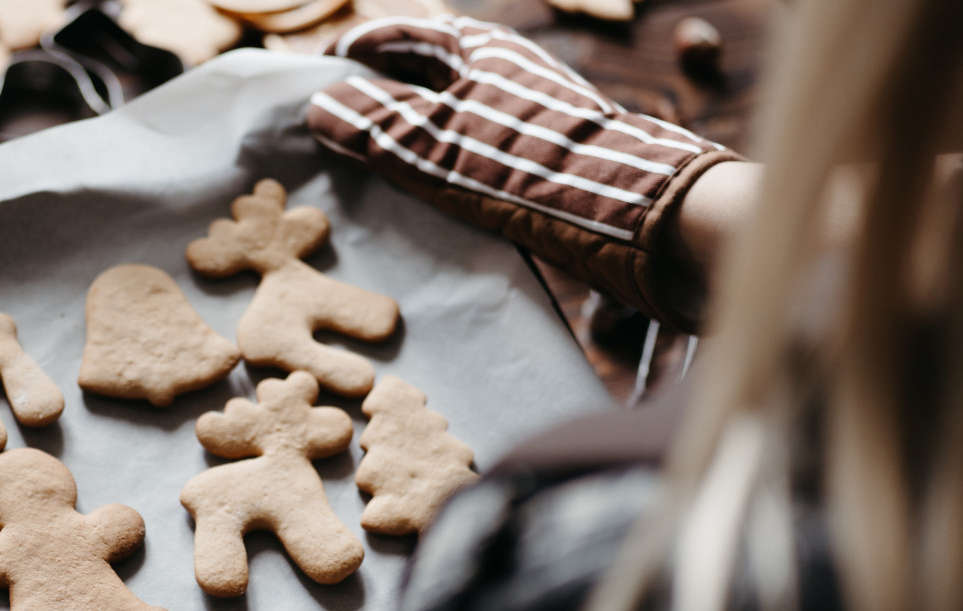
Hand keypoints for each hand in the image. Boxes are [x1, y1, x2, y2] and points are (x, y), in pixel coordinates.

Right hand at [310, 16, 741, 332]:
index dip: (354, 54)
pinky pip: (471, 163)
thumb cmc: (539, 171)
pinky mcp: (543, 170)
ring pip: (447, 124)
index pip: (401, 35)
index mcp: (482, 51)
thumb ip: (376, 128)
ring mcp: (526, 124)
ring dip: (404, 145)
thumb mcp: (441, 148)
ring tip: (363, 176)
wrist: (649, 222)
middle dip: (374, 100)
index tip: (313, 82)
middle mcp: (506, 77)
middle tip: (329, 134)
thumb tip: (320, 108)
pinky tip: (420, 209)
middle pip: (424, 77)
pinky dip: (437, 176)